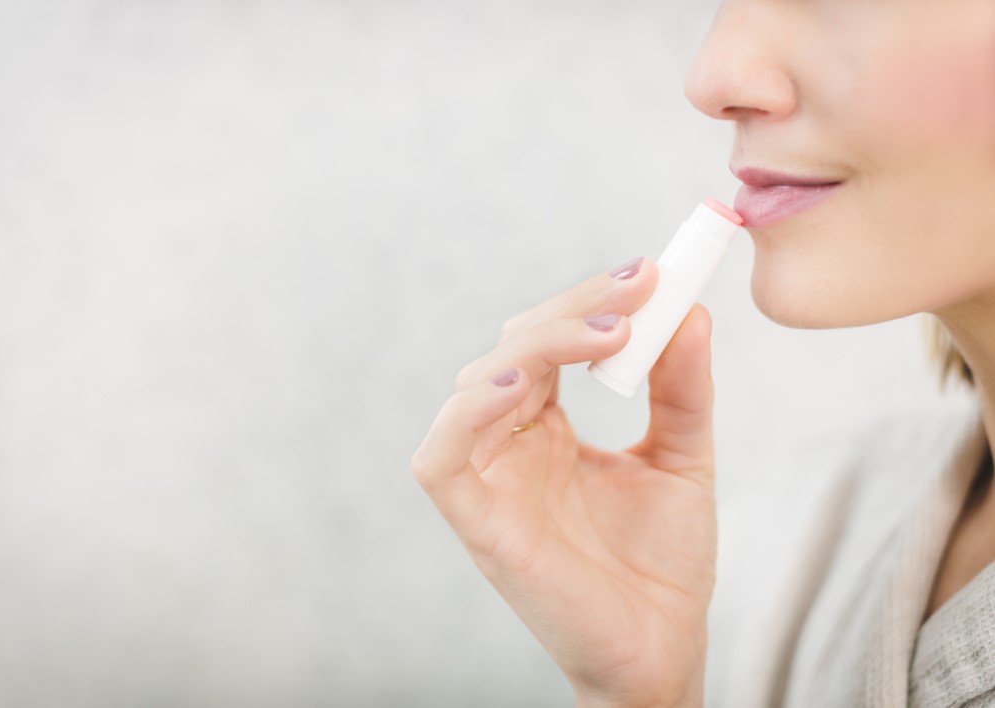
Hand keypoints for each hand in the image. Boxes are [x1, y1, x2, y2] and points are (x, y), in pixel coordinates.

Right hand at [411, 257, 715, 707]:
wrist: (663, 649)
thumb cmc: (664, 563)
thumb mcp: (684, 458)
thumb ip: (682, 390)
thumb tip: (690, 313)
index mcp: (548, 428)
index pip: (549, 342)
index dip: (589, 302)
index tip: (649, 274)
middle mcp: (510, 444)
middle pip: (513, 348)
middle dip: (572, 311)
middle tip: (636, 288)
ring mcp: (488, 480)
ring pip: (475, 385)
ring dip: (536, 345)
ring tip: (607, 334)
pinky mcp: (475, 522)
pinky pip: (441, 456)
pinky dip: (470, 411)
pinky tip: (525, 382)